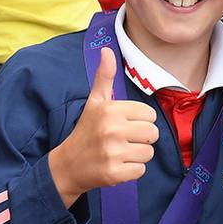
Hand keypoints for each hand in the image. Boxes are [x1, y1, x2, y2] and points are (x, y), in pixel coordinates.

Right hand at [49, 47, 158, 206]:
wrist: (69, 165)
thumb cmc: (87, 130)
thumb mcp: (95, 101)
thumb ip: (104, 77)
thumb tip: (106, 50)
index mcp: (111, 110)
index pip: (150, 115)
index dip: (139, 121)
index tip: (123, 125)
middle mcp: (112, 129)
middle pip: (153, 134)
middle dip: (141, 138)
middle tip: (122, 141)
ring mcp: (113, 153)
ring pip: (149, 153)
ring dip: (137, 155)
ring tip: (119, 153)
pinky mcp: (115, 173)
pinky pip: (141, 170)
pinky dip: (132, 171)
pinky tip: (117, 166)